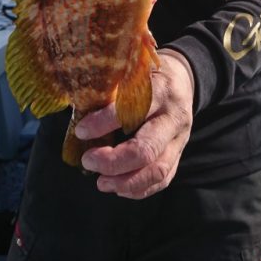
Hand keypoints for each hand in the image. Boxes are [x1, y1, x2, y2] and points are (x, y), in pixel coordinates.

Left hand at [75, 51, 194, 198]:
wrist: (183, 80)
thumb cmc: (149, 77)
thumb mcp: (134, 72)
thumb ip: (113, 89)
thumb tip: (77, 110)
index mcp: (161, 91)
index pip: (133, 110)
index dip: (104, 123)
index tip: (81, 131)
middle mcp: (173, 118)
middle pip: (147, 149)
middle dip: (114, 161)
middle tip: (88, 161)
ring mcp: (180, 139)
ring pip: (158, 170)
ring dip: (126, 181)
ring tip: (101, 182)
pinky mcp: (179, 154)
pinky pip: (163, 179)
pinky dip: (139, 188)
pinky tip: (118, 187)